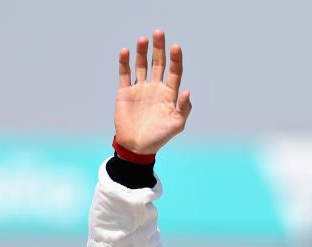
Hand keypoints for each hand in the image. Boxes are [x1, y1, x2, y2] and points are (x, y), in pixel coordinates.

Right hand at [114, 29, 192, 154]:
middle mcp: (155, 88)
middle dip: (159, 48)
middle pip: (158, 63)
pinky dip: (124, 62)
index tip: (175, 46)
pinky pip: (124, 74)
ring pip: (142, 65)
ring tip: (143, 39)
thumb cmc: (159, 137)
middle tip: (159, 33)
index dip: (175, 59)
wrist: (136, 147)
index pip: (174, 72)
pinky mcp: (125, 92)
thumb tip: (187, 91)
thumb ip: (184, 108)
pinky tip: (126, 51)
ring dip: (142, 52)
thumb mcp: (176, 125)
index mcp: (169, 94)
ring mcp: (140, 89)